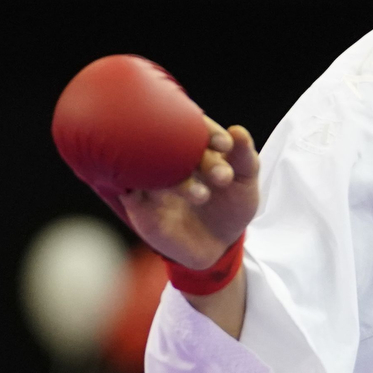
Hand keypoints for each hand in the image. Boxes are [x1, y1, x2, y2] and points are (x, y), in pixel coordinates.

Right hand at [119, 125, 259, 267]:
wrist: (217, 246)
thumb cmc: (231, 206)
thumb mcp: (245, 183)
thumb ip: (245, 158)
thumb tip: (238, 130)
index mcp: (194, 146)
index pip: (194, 127)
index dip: (208, 132)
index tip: (226, 145)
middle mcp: (168, 158)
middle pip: (171, 144)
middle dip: (196, 156)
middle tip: (223, 177)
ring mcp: (150, 179)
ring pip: (149, 166)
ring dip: (176, 179)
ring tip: (203, 196)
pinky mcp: (137, 203)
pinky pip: (127, 189)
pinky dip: (135, 186)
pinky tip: (155, 192)